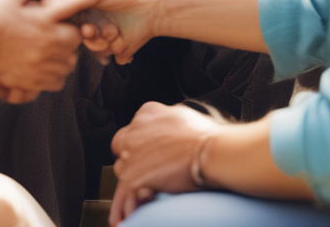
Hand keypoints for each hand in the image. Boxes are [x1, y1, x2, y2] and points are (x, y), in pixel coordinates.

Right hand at [0, 0, 97, 99]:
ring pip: (70, 62)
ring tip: (52, 49)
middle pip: (76, 39)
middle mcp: (46, 42)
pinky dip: (56, 74)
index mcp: (44, 17)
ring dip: (65, 55)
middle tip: (59, 31)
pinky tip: (45, 65)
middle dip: (71, 34)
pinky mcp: (34, 81)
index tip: (86, 2)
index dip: (85, 2)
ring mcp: (41, 64)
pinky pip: (59, 80)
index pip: (76, 7)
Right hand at [73, 0, 158, 64]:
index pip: (66, 19)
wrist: (153, 8)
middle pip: (76, 37)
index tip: (77, 22)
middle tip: (93, 31)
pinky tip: (122, 41)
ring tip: (114, 33)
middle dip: (87, 35)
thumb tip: (48, 9)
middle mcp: (90, 20)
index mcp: (83, 5)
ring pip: (91, 49)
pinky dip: (113, 50)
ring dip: (101, 43)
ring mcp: (102, 35)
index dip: (69, 25)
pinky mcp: (114, 48)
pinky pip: (105, 57)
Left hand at [110, 103, 220, 225]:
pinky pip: (123, 195)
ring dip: (130, 182)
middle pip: (122, 148)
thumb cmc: (203, 136)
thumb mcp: (180, 114)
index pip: (134, 129)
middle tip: (146, 172)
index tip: (147, 153)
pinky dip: (125, 207)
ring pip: (121, 171)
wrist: (208, 152)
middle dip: (131, 160)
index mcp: (147, 113)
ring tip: (139, 196)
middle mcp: (134, 132)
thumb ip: (165, 119)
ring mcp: (131, 155)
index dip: (140, 143)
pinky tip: (126, 216)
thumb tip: (166, 128)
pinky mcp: (133, 177)